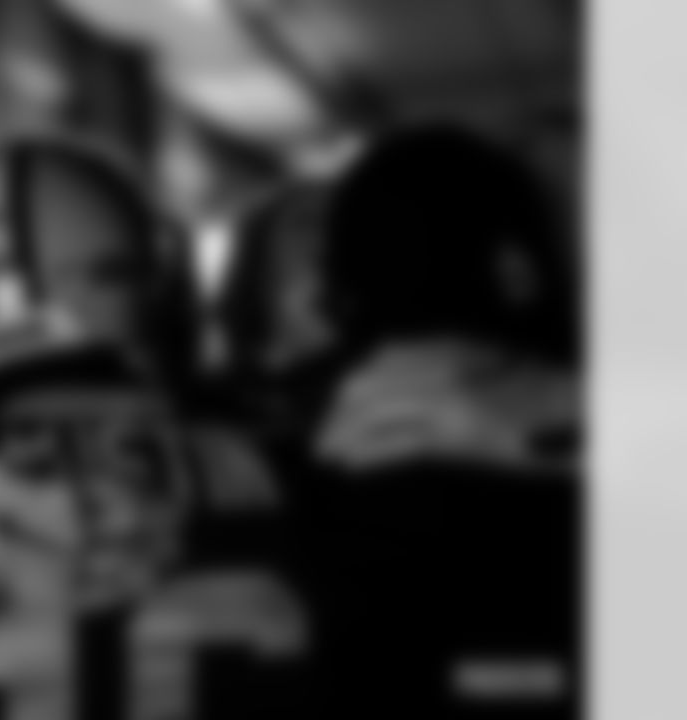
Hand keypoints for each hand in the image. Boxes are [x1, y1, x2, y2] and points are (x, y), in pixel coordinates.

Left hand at [316, 340, 577, 472]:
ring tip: (322, 452)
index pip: (379, 357)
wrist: (574, 405)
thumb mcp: (473, 357)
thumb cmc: (525, 385)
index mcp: (444, 345)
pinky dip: (369, 455)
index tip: (325, 398)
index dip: (346, 380)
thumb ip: (430, 360)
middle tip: (315, 433)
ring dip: (343, 436)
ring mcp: (449, 400)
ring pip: (378, 415)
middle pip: (369, 386)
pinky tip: (347, 466)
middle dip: (335, 412)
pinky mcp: (459, 435)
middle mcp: (440, 366)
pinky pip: (402, 445)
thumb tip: (377, 367)